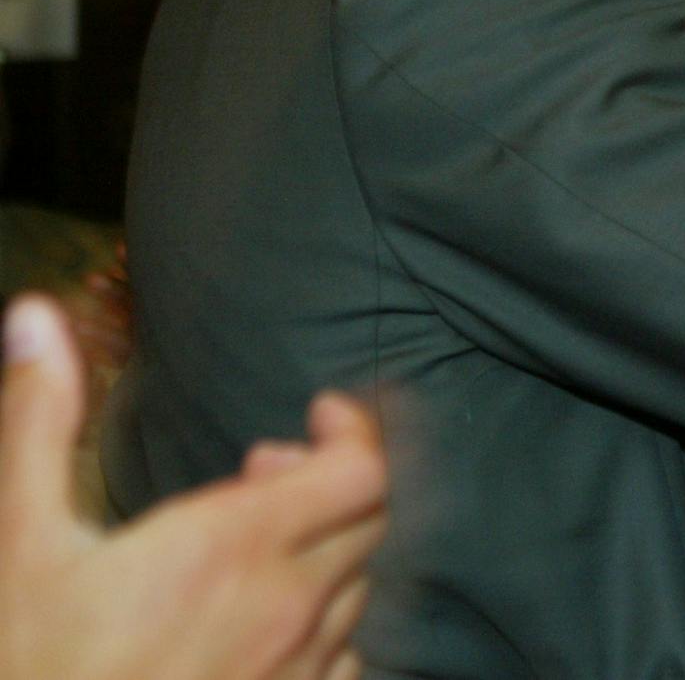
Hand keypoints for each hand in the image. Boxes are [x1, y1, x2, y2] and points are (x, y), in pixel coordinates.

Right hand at [0, 294, 387, 679]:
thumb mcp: (19, 540)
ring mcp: (297, 672)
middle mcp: (286, 608)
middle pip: (373, 518)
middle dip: (334, 480)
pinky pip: (351, 658)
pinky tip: (271, 617)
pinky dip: (330, 622)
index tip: (318, 415)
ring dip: (330, 549)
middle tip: (266, 472)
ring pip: (362, 586)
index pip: (365, 470)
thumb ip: (39, 424)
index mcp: (233, 547)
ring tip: (260, 542)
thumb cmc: (26, 662)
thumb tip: (36, 317)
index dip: (356, 431)